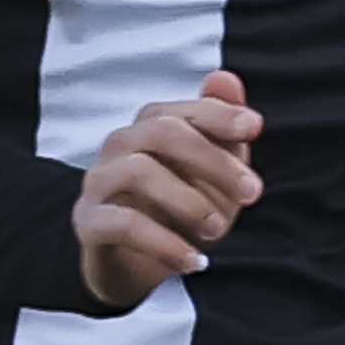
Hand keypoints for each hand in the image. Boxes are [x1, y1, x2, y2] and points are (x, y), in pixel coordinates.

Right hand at [76, 72, 262, 306]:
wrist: (135, 265)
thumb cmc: (179, 212)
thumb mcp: (213, 176)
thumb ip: (222, 131)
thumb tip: (228, 79)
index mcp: (151, 129)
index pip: (182, 109)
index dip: (219, 113)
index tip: (255, 127)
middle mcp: (122, 146)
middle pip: (162, 132)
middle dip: (213, 161)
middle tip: (252, 193)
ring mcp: (100, 182)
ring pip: (138, 171)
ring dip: (188, 201)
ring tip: (218, 229)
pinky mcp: (89, 221)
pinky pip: (123, 223)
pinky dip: (164, 243)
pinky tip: (194, 261)